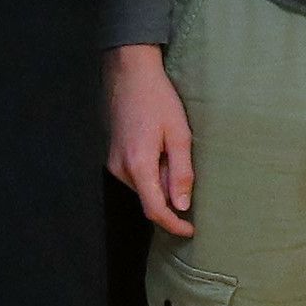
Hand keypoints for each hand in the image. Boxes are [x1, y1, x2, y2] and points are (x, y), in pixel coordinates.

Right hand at [107, 44, 195, 235]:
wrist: (130, 75)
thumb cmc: (158, 100)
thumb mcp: (179, 135)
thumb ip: (181, 173)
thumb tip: (182, 206)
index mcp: (138, 165)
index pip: (154, 210)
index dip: (173, 224)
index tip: (190, 231)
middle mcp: (121, 169)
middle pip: (150, 199)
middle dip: (171, 195)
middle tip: (186, 168)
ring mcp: (115, 163)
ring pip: (144, 188)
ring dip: (162, 181)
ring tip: (172, 150)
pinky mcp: (114, 157)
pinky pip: (137, 176)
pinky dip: (153, 172)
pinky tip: (161, 149)